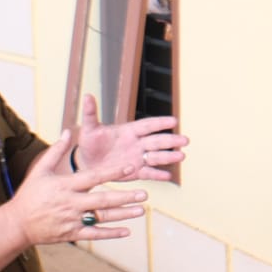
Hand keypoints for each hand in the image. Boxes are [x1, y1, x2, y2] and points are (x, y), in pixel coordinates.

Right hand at [9, 130, 147, 244]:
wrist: (18, 223)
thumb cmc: (30, 194)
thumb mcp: (40, 170)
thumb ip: (56, 151)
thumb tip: (68, 131)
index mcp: (65, 185)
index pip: (94, 177)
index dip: (113, 172)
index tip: (130, 168)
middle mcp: (71, 203)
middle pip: (103, 200)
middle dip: (125, 197)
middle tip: (144, 193)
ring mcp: (72, 220)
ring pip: (102, 218)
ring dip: (123, 214)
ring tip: (141, 210)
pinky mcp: (72, 234)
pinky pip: (95, 235)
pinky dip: (111, 233)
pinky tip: (127, 231)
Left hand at [74, 93, 188, 181]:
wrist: (87, 163)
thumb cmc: (89, 143)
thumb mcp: (89, 129)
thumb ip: (90, 113)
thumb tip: (87, 95)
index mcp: (128, 131)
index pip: (147, 125)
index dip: (160, 123)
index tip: (174, 121)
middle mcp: (136, 143)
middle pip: (156, 141)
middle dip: (170, 140)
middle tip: (185, 140)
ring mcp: (137, 158)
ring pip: (156, 157)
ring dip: (168, 156)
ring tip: (181, 156)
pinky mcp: (135, 172)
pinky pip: (148, 173)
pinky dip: (158, 174)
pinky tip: (168, 175)